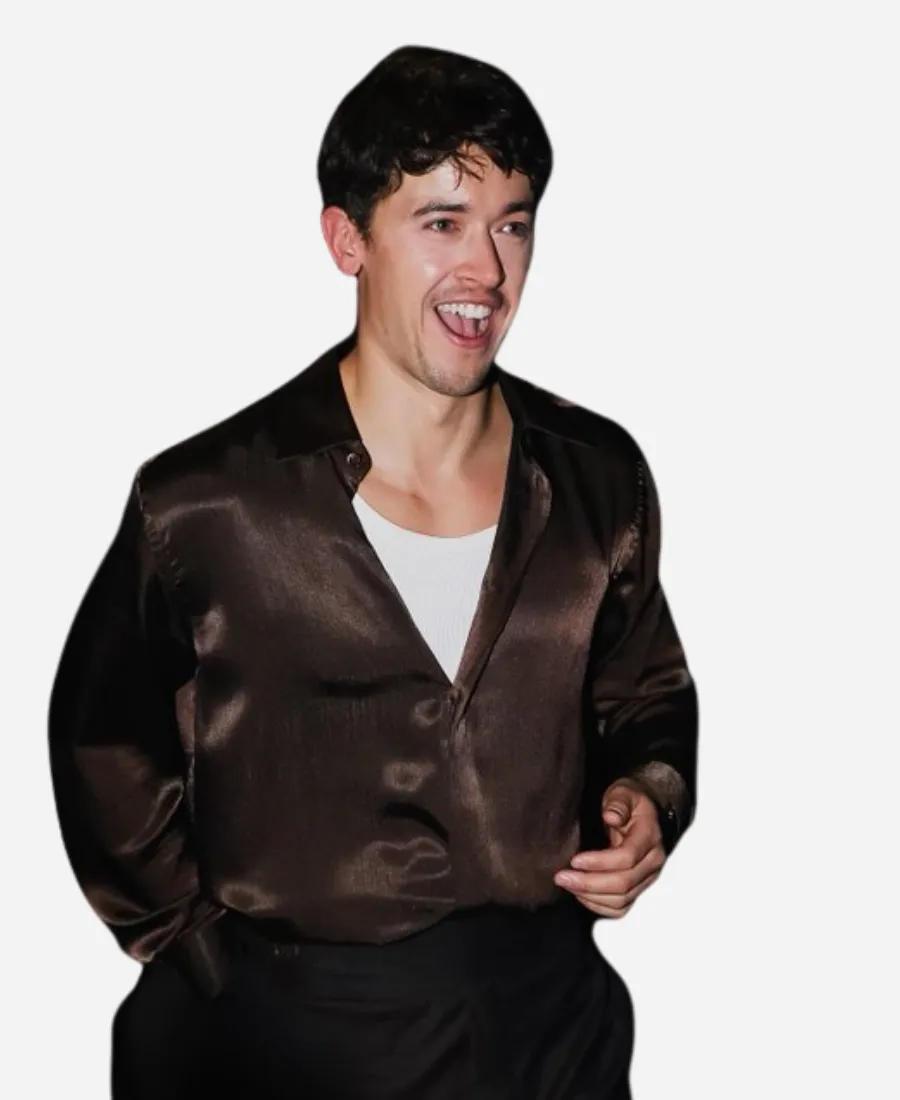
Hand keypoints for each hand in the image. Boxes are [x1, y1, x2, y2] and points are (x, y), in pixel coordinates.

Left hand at [553, 780, 665, 917]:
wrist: (641, 814)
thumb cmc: (630, 802)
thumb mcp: (623, 793)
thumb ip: (618, 803)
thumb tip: (611, 816)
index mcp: (649, 837)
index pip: (627, 857)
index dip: (599, 862)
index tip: (575, 860)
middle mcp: (652, 862)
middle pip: (623, 884)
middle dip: (588, 883)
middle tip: (561, 877)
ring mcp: (646, 878)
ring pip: (621, 900)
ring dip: (590, 896)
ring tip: (566, 884)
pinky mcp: (637, 888)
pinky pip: (620, 908)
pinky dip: (598, 906)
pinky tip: (579, 894)